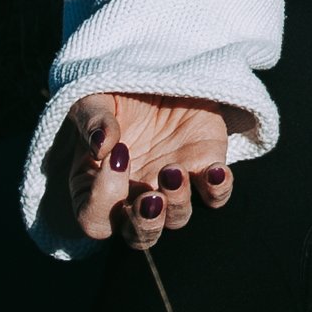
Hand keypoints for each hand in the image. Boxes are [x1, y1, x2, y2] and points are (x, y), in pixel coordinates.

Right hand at [67, 91, 236, 245]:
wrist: (158, 74)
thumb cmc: (118, 94)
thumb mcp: (95, 99)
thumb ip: (93, 121)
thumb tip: (102, 145)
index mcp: (97, 186)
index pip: (95, 219)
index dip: (103, 198)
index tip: (117, 157)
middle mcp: (134, 196)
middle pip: (139, 237)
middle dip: (145, 225)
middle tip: (151, 198)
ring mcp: (171, 188)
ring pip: (178, 219)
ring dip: (178, 201)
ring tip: (173, 171)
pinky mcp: (204, 170)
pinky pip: (216, 196)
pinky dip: (218, 189)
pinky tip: (216, 171)